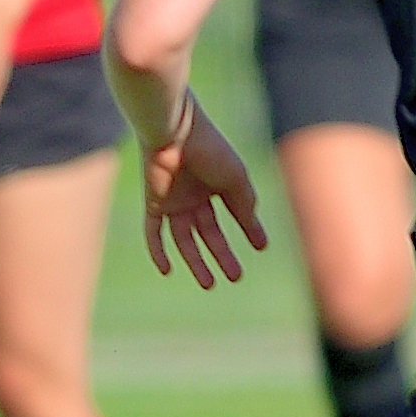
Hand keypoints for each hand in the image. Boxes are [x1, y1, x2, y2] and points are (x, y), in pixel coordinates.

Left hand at [137, 103, 269, 289]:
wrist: (175, 132)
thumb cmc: (210, 150)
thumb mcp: (235, 180)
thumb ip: (244, 204)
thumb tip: (254, 227)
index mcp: (218, 185)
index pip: (235, 213)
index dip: (249, 230)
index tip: (261, 247)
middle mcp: (195, 196)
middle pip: (210, 233)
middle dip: (223, 255)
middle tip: (236, 277)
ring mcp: (174, 202)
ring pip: (185, 240)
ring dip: (196, 261)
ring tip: (210, 283)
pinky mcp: (154, 204)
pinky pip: (154, 233)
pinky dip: (158, 251)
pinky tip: (167, 270)